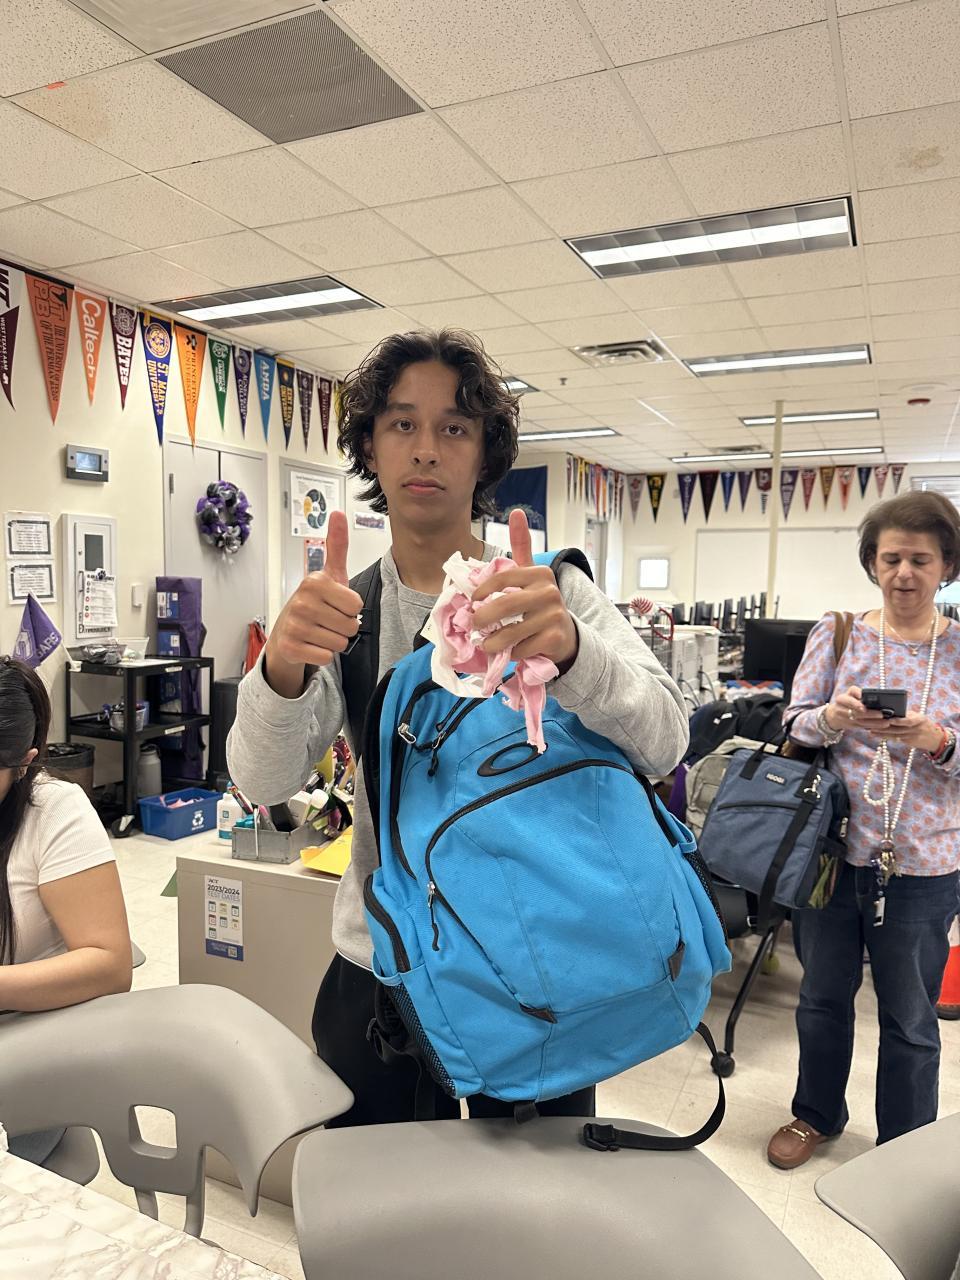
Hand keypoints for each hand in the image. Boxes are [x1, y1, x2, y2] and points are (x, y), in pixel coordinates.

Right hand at [263, 510, 362, 695]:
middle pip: (351, 626)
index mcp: (315, 582)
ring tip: (319, 631)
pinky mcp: (291, 647)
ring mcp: (295, 625)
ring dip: (334, 640)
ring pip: (340, 643)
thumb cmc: (314, 602)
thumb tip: (339, 513)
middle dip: (344, 626)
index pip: (357, 606)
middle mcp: (302, 602)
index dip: (351, 608)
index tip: (335, 604)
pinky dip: (322, 654)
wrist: (286, 630)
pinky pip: (327, 657)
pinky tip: (311, 643)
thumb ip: (337, 545)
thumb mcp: (330, 574)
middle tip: (327, 620)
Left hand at [471, 510, 578, 670]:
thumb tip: (517, 512)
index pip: (502, 577)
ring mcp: (553, 615)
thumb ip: (522, 545)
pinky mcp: (554, 638)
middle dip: (482, 618)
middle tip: (474, 626)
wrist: (566, 634)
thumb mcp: (531, 574)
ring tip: (486, 644)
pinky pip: (521, 648)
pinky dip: (512, 653)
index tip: (473, 601)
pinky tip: (513, 649)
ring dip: (492, 641)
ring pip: (510, 632)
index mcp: (539, 573)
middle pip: (504, 605)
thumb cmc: (539, 603)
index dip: (482, 590)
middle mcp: (549, 591)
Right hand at [825, 686, 885, 732]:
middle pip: (856, 713)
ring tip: (886, 722)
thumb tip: (872, 694)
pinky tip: (883, 726)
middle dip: (869, 714)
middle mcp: (842, 710)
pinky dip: (873, 726)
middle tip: (881, 714)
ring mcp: (846, 720)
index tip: (864, 707)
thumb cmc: (848, 700)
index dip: (855, 704)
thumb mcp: (850, 693)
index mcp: (841, 699)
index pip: (847, 700)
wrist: (834, 715)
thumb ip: (858, 692)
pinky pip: (864, 727)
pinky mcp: (852, 726)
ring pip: (861, 722)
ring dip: (874, 723)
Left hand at [871, 712, 943, 752]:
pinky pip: (895, 739)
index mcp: (919, 719)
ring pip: (894, 735)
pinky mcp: (908, 742)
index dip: (899, 721)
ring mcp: (912, 736)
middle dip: (884, 727)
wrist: (935, 738)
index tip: (889, 719)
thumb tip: (888, 709)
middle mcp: (916, 729)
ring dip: (882, 733)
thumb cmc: (923, 723)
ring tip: (870, 730)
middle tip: (871, 724)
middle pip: (898, 729)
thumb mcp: (918, 716)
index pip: (909, 720)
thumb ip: (906, 714)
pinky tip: (876, 735)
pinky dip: (886, 736)